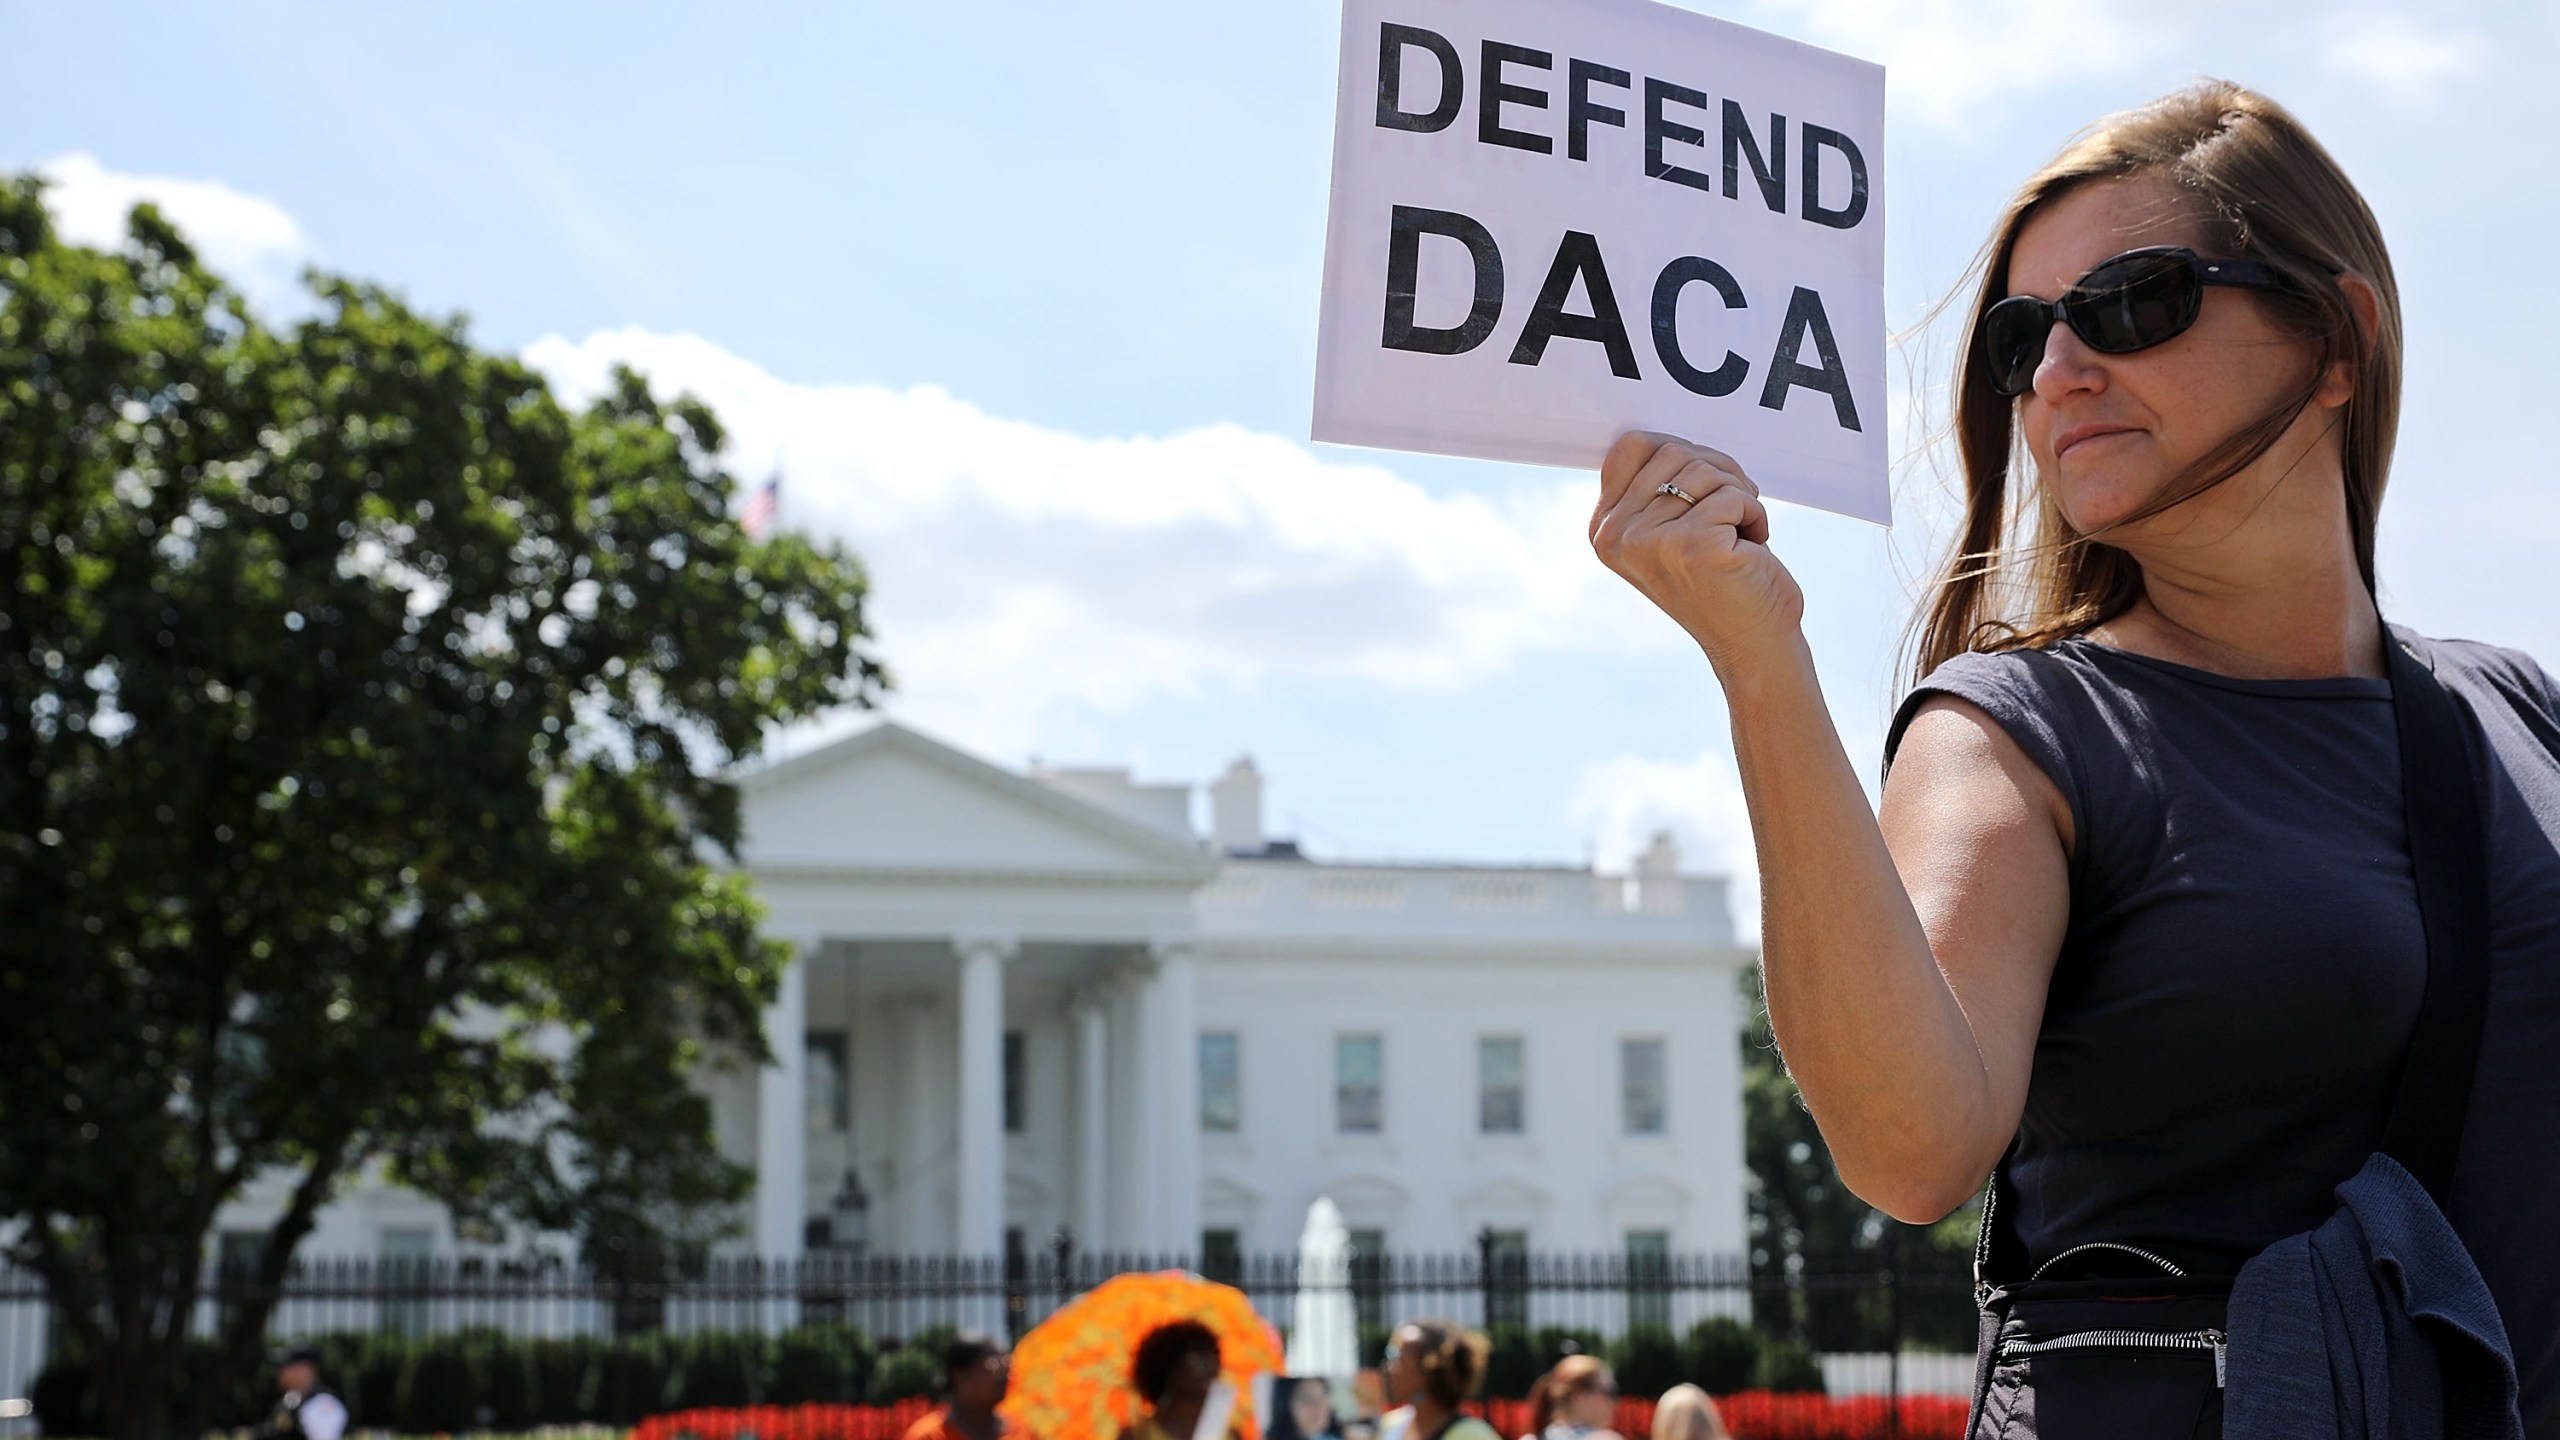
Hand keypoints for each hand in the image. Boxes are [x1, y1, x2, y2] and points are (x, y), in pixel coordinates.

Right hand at [1590, 431, 1804, 675]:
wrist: (1751, 644)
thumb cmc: (1721, 580)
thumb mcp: (1669, 531)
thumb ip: (1654, 488)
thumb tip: (1664, 434)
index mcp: (1603, 529)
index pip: (1632, 445)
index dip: (1680, 454)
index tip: (1703, 487)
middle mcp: (1616, 536)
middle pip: (1673, 451)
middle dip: (1718, 473)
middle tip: (1732, 513)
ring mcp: (1650, 542)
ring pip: (1706, 470)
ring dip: (1740, 497)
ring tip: (1739, 534)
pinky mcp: (1692, 546)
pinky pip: (1735, 495)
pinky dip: (1756, 515)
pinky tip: (1750, 548)